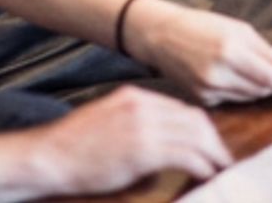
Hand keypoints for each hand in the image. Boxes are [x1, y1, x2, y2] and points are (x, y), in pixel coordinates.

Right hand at [27, 87, 231, 191]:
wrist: (50, 156)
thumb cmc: (74, 146)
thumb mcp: (106, 120)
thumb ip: (134, 123)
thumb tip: (162, 142)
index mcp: (134, 97)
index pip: (181, 109)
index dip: (201, 128)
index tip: (210, 144)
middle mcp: (142, 107)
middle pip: (194, 119)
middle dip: (213, 140)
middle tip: (222, 158)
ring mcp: (143, 127)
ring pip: (195, 136)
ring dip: (213, 154)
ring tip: (220, 168)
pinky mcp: (142, 151)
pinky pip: (186, 155)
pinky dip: (202, 166)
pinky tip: (206, 175)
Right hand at [121, 0, 271, 105]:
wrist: (161, 35)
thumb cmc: (198, 26)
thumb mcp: (237, 28)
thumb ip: (265, 51)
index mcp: (229, 51)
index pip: (271, 76)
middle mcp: (218, 75)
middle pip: (262, 90)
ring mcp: (209, 90)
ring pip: (249, 98)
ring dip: (257, 86)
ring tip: (250, 69)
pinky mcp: (202, 100)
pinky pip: (232, 99)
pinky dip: (238, 90)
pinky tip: (230, 75)